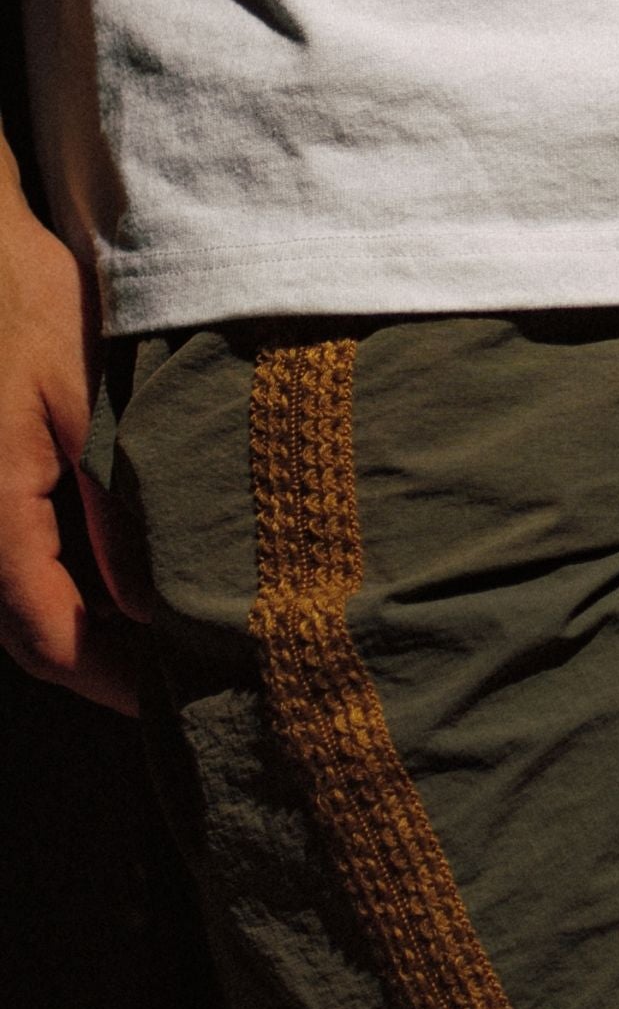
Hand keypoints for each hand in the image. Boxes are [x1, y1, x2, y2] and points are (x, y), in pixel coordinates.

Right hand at [0, 188, 142, 713]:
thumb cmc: (26, 306)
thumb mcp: (90, 403)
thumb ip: (115, 507)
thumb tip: (156, 603)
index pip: (49, 639)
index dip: (116, 682)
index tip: (182, 702)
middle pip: (39, 635)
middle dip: (115, 665)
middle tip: (201, 682)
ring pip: (34, 603)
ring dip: (102, 626)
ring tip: (190, 637)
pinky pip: (31, 561)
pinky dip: (86, 584)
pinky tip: (148, 581)